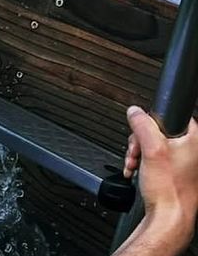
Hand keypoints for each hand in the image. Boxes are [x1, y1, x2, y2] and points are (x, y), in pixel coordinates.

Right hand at [123, 106, 197, 249]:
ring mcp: (184, 161)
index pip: (172, 115)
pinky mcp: (175, 171)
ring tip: (135, 163)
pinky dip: (142, 162)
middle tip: (137, 151)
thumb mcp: (151, 148)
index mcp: (194, 139)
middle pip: (157, 131)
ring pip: (153, 145)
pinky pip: (154, 158)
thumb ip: (142, 125)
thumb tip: (134, 111)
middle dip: (140, 141)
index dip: (153, 122)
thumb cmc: (169, 188)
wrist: (168, 215)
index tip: (145, 132)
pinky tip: (137, 169)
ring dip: (138, 152)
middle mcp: (192, 149)